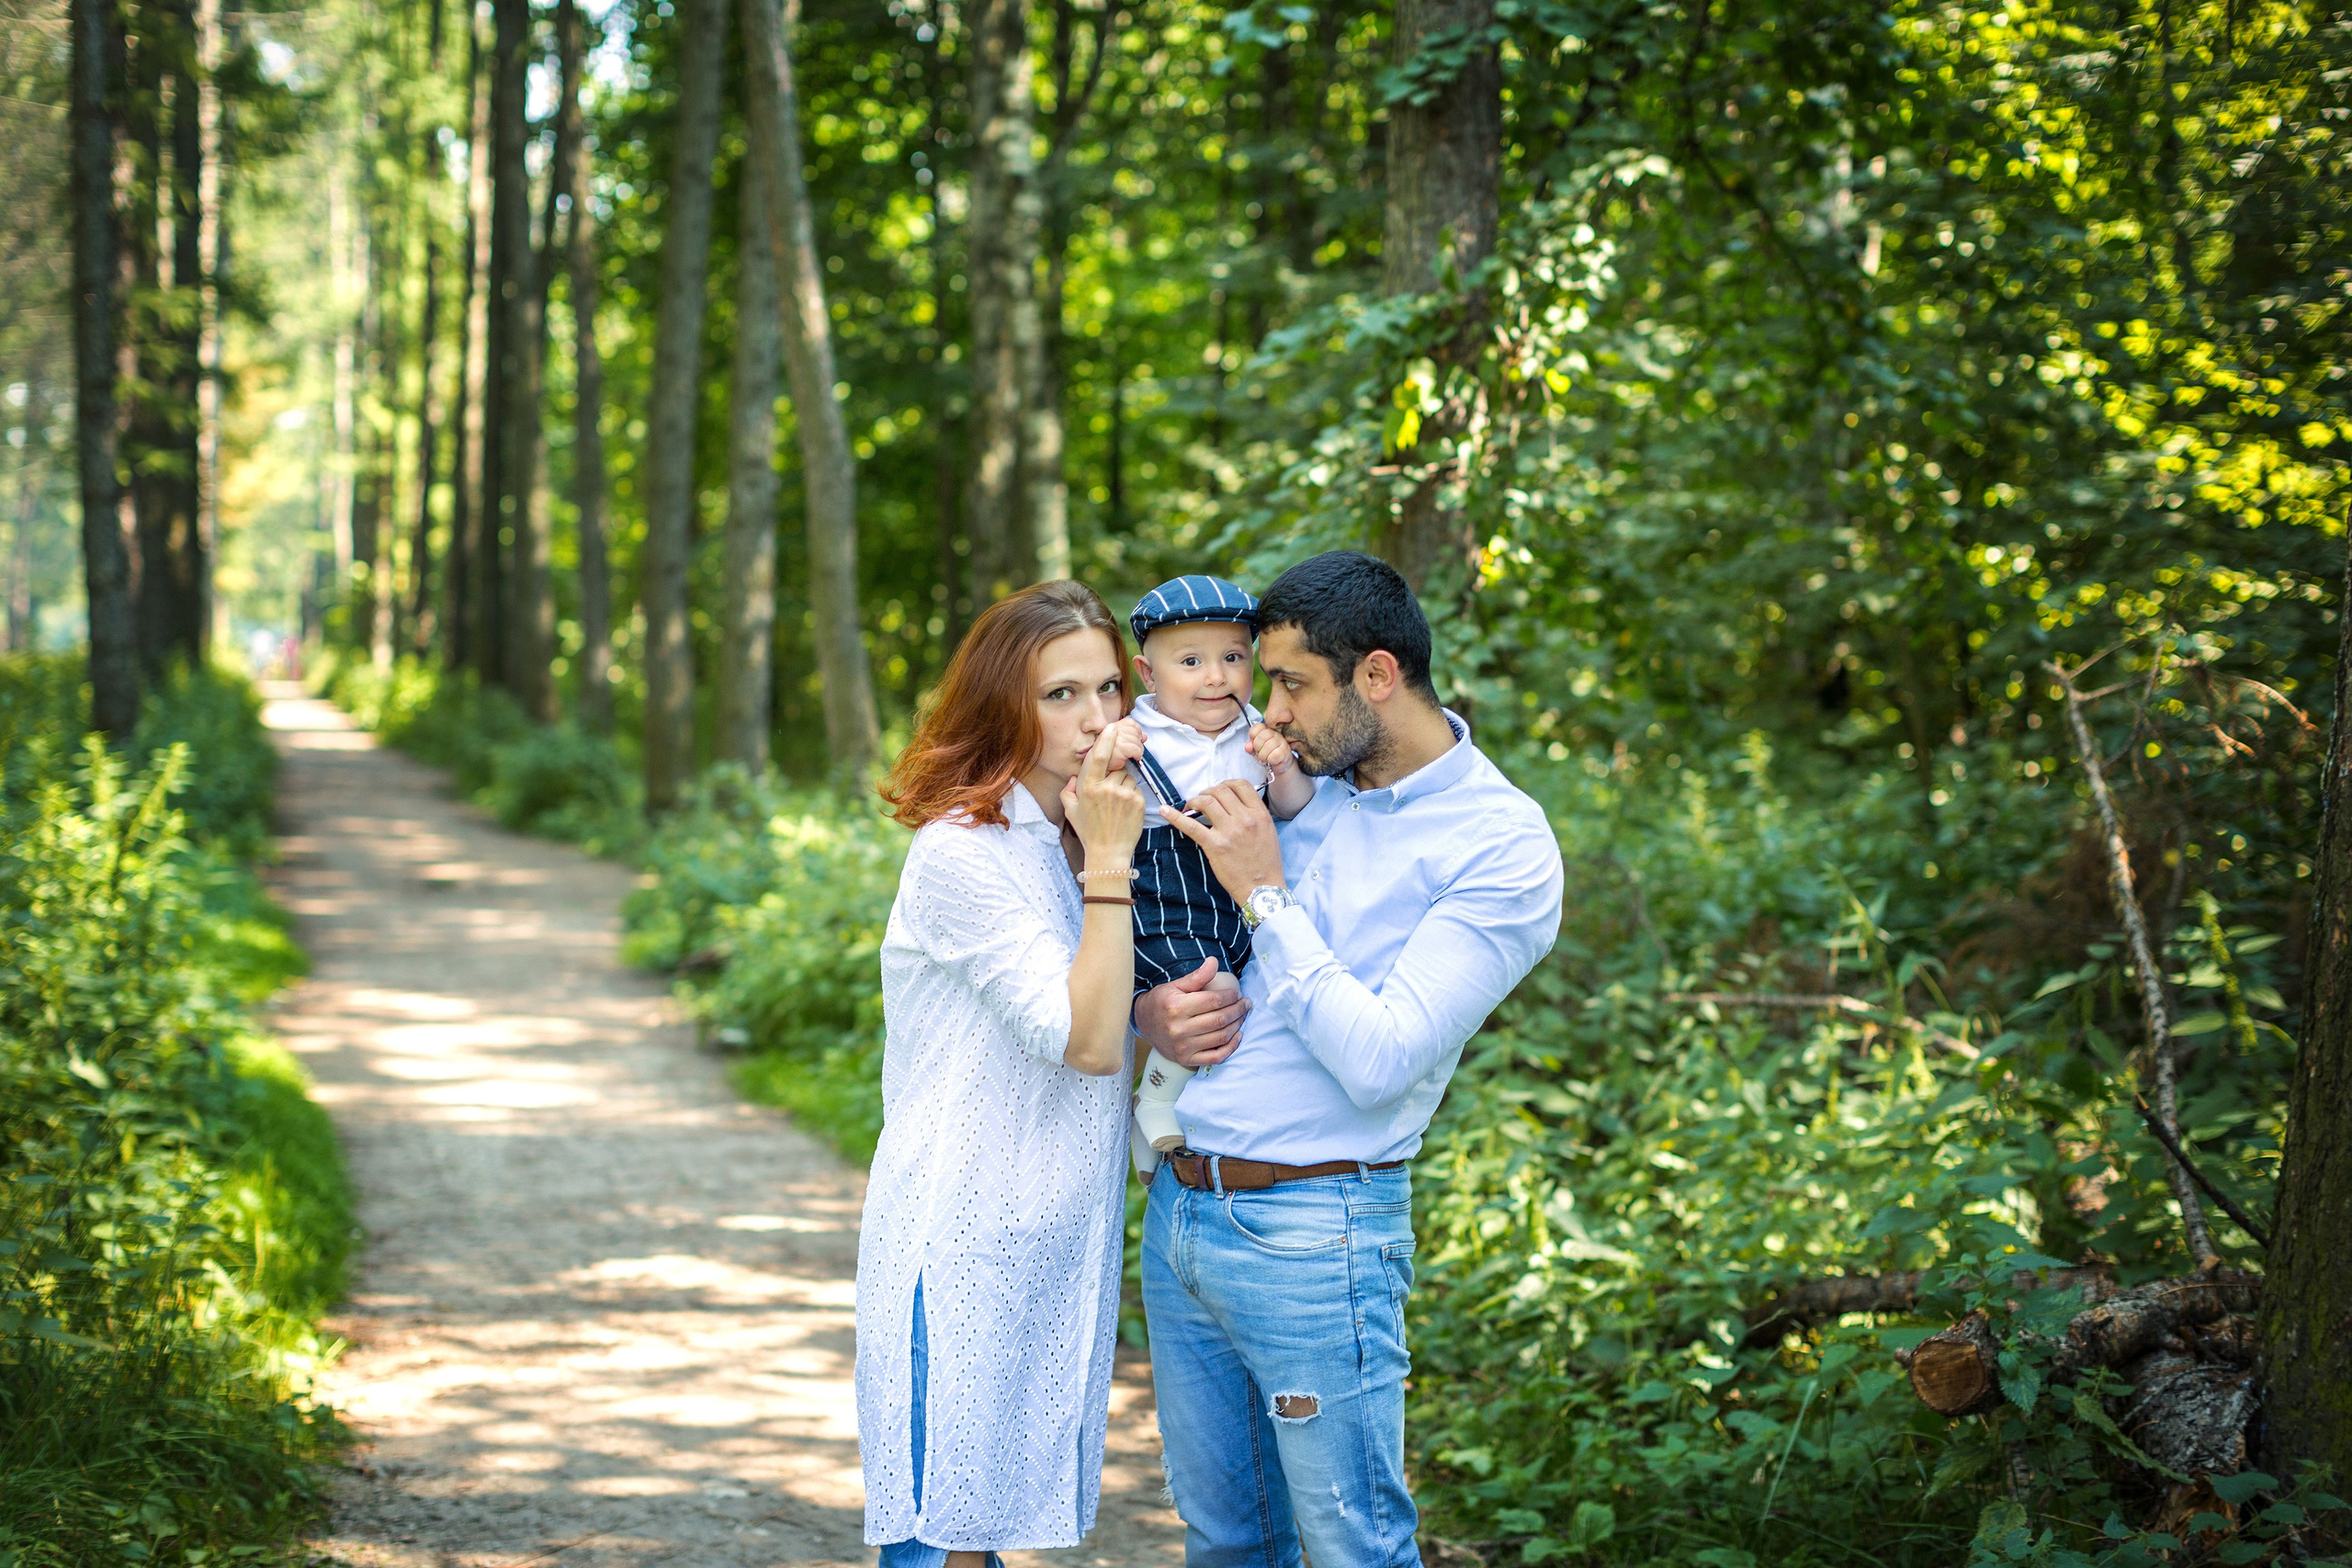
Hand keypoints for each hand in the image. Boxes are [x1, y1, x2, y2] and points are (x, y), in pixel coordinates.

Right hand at [1062, 724, 1145, 864]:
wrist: (1108, 852)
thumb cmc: (1088, 831)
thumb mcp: (1070, 810)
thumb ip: (1068, 791)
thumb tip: (1074, 777)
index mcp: (1089, 787)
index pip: (1098, 756)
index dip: (1106, 739)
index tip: (1111, 727)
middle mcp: (1106, 788)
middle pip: (1116, 767)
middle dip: (1114, 775)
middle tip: (1109, 795)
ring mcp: (1124, 795)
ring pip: (1128, 777)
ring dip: (1124, 786)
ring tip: (1117, 805)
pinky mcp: (1138, 802)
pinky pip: (1137, 789)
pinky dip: (1133, 797)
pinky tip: (1125, 811)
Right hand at [1090, 716, 1147, 771]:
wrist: (1098, 771)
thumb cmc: (1108, 758)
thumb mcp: (1118, 744)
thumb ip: (1131, 737)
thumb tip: (1144, 736)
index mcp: (1111, 728)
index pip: (1130, 723)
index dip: (1137, 730)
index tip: (1138, 739)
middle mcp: (1112, 731)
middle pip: (1134, 731)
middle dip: (1138, 741)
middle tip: (1136, 749)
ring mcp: (1115, 739)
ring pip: (1136, 741)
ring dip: (1139, 749)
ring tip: (1134, 755)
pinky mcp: (1119, 748)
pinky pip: (1135, 749)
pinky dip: (1138, 754)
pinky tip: (1134, 758)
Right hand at [1133, 958, 1246, 1066]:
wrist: (1144, 1024)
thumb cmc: (1162, 1001)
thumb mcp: (1176, 985)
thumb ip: (1197, 976)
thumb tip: (1214, 961)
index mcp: (1176, 1007)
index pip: (1213, 1001)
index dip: (1230, 997)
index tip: (1237, 994)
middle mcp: (1179, 1029)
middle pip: (1219, 1019)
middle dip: (1238, 1010)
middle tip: (1246, 1004)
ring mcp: (1183, 1047)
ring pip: (1220, 1037)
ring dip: (1237, 1026)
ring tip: (1242, 1016)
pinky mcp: (1186, 1059)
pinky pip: (1216, 1057)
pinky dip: (1231, 1047)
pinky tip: (1237, 1035)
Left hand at [1160, 780, 1285, 905]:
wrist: (1262, 888)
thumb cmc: (1266, 863)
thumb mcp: (1268, 832)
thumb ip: (1254, 815)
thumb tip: (1235, 804)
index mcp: (1260, 814)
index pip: (1240, 785)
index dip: (1226, 784)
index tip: (1218, 791)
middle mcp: (1245, 819)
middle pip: (1220, 790)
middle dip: (1207, 792)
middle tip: (1202, 801)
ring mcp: (1229, 831)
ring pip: (1206, 801)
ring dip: (1195, 801)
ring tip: (1191, 808)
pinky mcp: (1215, 845)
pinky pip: (1191, 825)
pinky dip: (1175, 816)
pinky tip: (1165, 811)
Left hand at [1248, 722, 1295, 777]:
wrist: (1280, 765)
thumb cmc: (1268, 755)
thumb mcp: (1256, 751)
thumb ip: (1250, 747)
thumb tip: (1248, 746)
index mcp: (1267, 730)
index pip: (1257, 727)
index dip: (1252, 736)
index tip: (1253, 743)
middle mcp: (1275, 734)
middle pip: (1262, 736)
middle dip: (1257, 748)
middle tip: (1259, 753)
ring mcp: (1282, 742)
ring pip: (1267, 746)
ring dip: (1263, 756)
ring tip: (1265, 759)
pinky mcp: (1285, 752)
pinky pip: (1274, 755)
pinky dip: (1270, 760)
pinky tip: (1271, 761)